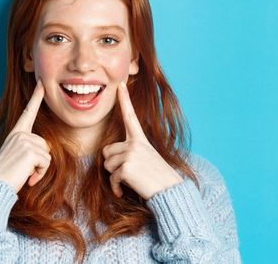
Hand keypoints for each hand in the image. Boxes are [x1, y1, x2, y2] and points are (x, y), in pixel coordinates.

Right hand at [0, 79, 51, 192]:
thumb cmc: (5, 175)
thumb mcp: (17, 157)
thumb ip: (29, 148)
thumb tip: (46, 149)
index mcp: (15, 133)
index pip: (28, 112)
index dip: (36, 97)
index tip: (42, 82)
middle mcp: (19, 134)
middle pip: (46, 144)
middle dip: (41, 161)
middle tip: (26, 170)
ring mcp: (24, 141)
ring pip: (47, 155)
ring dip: (40, 169)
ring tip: (25, 174)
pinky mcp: (29, 151)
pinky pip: (46, 163)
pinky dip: (40, 174)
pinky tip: (28, 178)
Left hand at [102, 81, 183, 199]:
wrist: (170, 191)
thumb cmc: (157, 178)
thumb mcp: (147, 159)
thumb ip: (130, 152)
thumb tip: (109, 156)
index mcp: (141, 139)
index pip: (130, 116)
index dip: (124, 100)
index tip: (121, 84)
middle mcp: (135, 143)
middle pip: (107, 151)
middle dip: (112, 164)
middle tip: (128, 172)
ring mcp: (131, 154)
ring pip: (107, 165)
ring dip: (115, 176)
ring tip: (131, 180)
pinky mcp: (126, 167)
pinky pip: (111, 178)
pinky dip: (116, 187)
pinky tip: (123, 191)